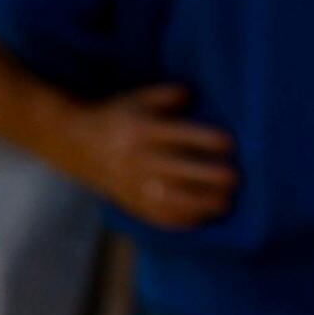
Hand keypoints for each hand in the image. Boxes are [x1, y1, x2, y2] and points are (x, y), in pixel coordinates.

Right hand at [58, 84, 236, 228]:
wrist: (78, 145)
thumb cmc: (118, 117)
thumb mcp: (139, 98)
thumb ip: (168, 95)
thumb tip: (194, 96)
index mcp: (142, 129)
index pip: (180, 135)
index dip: (208, 140)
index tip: (231, 144)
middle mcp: (138, 159)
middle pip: (180, 171)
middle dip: (210, 177)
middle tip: (235, 177)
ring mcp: (134, 185)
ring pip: (172, 200)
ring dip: (203, 204)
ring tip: (225, 202)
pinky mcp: (132, 203)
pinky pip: (160, 217)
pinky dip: (184, 220)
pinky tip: (204, 216)